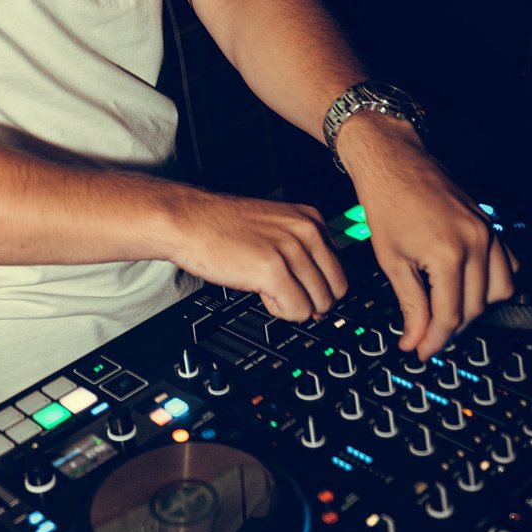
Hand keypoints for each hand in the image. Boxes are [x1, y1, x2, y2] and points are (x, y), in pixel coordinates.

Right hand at [173, 190, 347, 321]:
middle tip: (284, 293)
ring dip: (293, 306)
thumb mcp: (276, 228)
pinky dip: (280, 311)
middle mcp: (306, 231)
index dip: (319, 288)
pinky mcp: (273, 270)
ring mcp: (291, 250)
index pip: (341, 270)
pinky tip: (261, 292)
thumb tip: (322, 296)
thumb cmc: (224, 227)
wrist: (190, 222)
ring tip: (269, 289)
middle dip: (312, 301)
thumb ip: (303, 253)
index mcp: (311, 220)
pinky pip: (297, 311)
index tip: (300, 287)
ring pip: (319, 304)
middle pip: (336, 290)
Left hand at [341, 122, 516, 358]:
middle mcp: (476, 243)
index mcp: (449, 254)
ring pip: (500, 291)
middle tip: (426, 335)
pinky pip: (508, 263)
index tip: (419, 350)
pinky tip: (470, 285)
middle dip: (450, 328)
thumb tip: (415, 339)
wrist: (393, 159)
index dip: (433, 340)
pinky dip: (495, 281)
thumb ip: (409, 304)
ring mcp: (487, 231)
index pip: (450, 316)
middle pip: (476, 309)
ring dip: (476, 307)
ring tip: (448, 311)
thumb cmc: (386, 201)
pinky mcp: (490, 223)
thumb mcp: (391, 259)